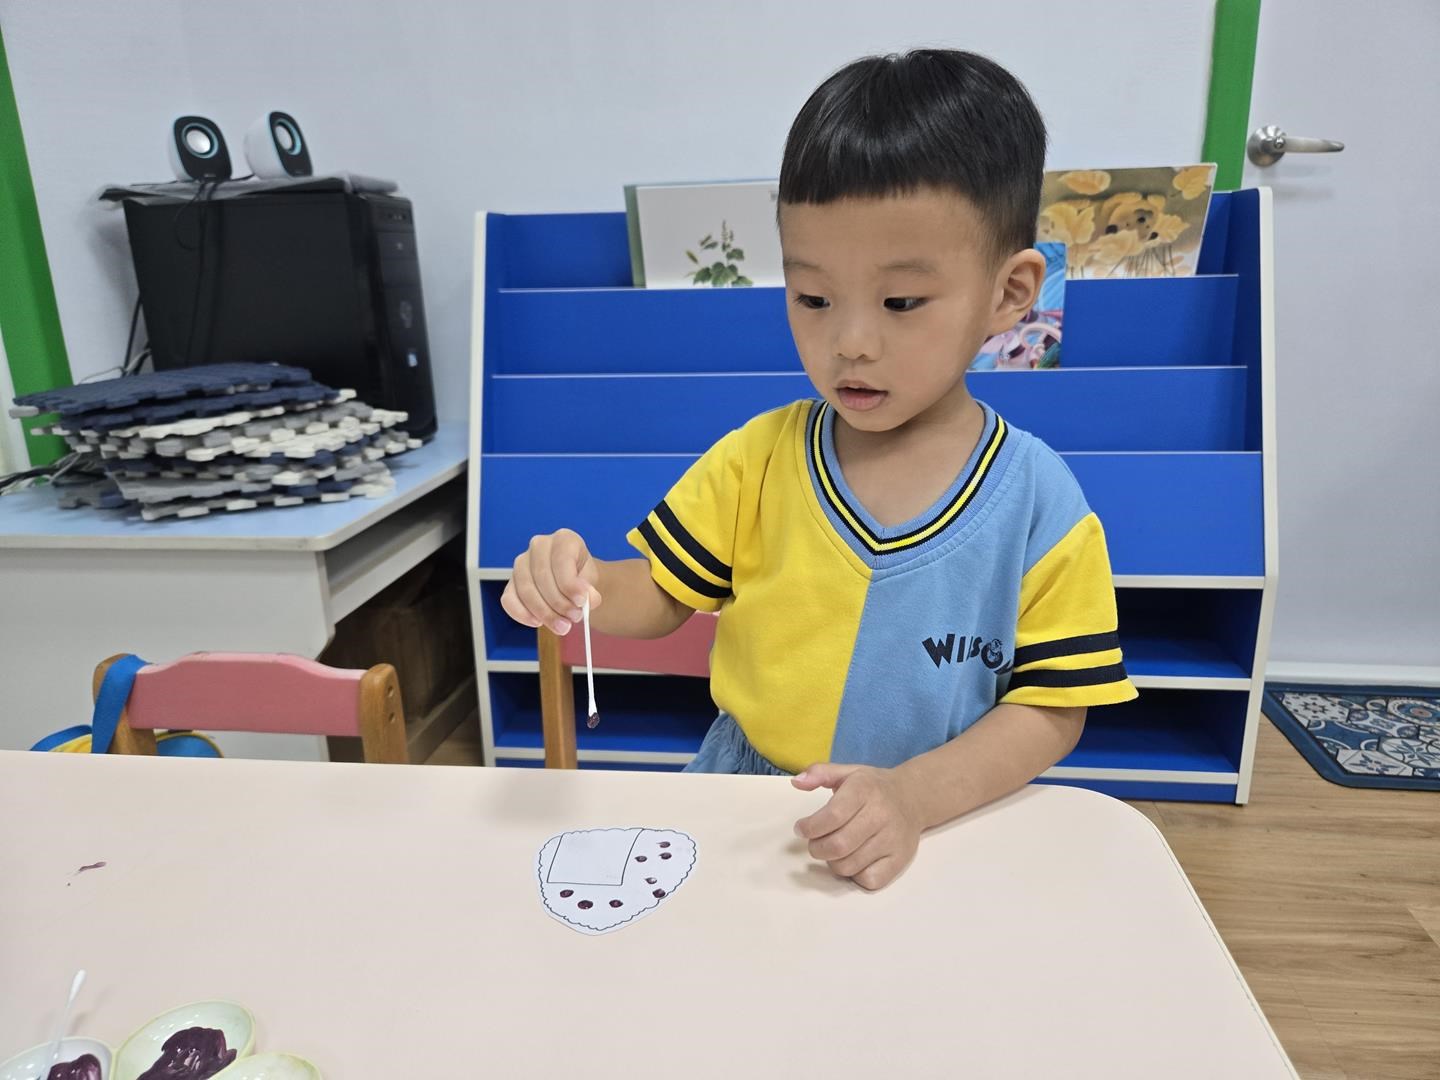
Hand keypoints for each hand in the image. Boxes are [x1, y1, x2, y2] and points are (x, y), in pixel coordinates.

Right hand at [501, 528, 600, 635]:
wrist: (574, 583)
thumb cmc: (582, 578)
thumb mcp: (592, 582)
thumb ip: (590, 591)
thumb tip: (587, 600)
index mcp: (563, 539)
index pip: (561, 559)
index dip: (570, 583)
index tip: (581, 601)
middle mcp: (539, 546)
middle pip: (542, 576)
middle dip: (559, 602)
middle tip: (574, 618)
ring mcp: (521, 563)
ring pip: (525, 589)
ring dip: (544, 612)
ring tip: (562, 626)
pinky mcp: (511, 583)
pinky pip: (509, 600)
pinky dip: (523, 614)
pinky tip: (538, 623)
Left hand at [792, 763, 923, 890]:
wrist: (913, 797)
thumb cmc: (874, 787)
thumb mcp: (848, 772)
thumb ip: (819, 773)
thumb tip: (797, 782)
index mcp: (864, 790)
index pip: (832, 816)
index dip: (810, 827)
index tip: (801, 828)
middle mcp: (881, 814)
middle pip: (838, 845)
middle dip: (817, 848)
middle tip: (815, 843)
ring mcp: (892, 839)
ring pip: (849, 866)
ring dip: (832, 862)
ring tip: (833, 850)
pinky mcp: (900, 859)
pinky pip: (868, 880)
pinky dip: (854, 874)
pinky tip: (853, 859)